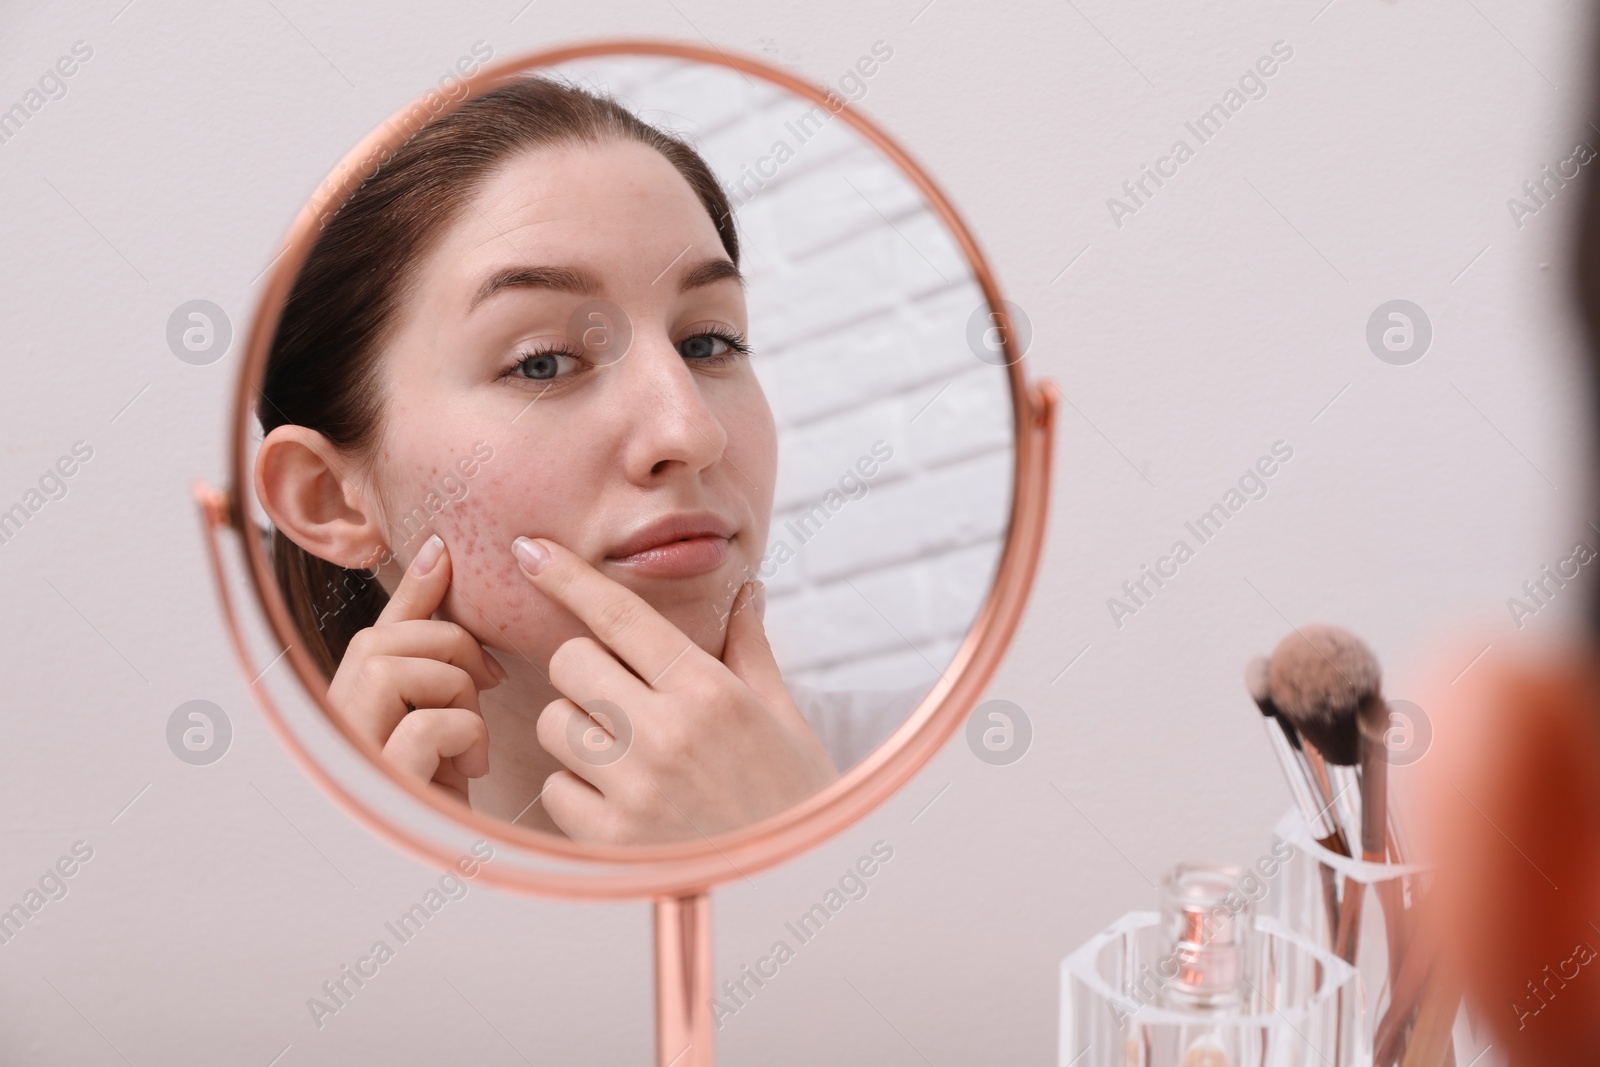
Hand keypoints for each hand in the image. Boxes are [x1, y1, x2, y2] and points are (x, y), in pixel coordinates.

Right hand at [326, 535, 502, 803]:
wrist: (439, 879)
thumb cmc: (440, 801)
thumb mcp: (442, 719)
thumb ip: (434, 651)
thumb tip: (437, 557)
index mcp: (351, 706)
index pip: (379, 630)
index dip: (414, 588)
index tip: (444, 551)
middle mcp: (334, 725)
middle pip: (387, 642)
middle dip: (450, 655)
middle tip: (482, 694)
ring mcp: (350, 755)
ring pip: (400, 672)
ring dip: (455, 697)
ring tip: (466, 743)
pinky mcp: (375, 785)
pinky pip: (424, 725)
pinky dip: (461, 738)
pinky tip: (465, 773)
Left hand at [513, 536, 839, 843]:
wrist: (796, 890)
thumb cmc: (793, 799)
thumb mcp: (783, 718)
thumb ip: (749, 650)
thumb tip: (747, 592)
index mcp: (710, 692)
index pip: (622, 616)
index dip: (568, 576)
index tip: (529, 549)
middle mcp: (666, 734)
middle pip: (572, 662)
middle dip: (585, 668)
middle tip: (618, 692)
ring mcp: (633, 790)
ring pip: (556, 723)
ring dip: (579, 729)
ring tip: (626, 753)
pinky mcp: (609, 841)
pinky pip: (557, 788)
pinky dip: (579, 789)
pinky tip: (622, 801)